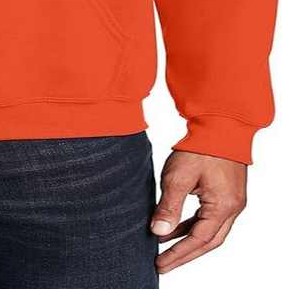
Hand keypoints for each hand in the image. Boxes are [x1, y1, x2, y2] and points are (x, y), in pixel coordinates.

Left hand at [151, 150, 246, 273]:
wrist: (219, 125)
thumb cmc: (200, 148)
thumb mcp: (178, 177)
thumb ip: (169, 206)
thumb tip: (157, 232)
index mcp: (222, 207)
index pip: (198, 241)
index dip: (178, 254)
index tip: (160, 264)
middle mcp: (231, 208)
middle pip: (208, 242)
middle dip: (184, 254)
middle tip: (163, 264)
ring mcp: (231, 201)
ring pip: (210, 231)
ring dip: (188, 240)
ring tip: (164, 246)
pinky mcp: (226, 193)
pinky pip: (209, 218)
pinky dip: (192, 225)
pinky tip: (176, 226)